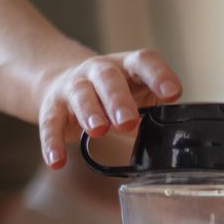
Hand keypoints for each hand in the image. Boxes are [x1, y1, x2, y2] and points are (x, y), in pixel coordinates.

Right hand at [38, 49, 181, 168]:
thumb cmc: (109, 94)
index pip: (144, 62)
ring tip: (98, 130)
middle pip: (108, 78)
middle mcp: (98, 71)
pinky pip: (51, 123)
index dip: (159, 75)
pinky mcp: (53, 107)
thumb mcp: (134, 94)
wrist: (62, 82)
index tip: (173, 93)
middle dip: (118, 100)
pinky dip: (52, 143)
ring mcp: (73, 86)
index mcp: (126, 66)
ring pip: (80, 95)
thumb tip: (171, 139)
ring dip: (89, 112)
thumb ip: (151, 110)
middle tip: (128, 121)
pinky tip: (57, 161)